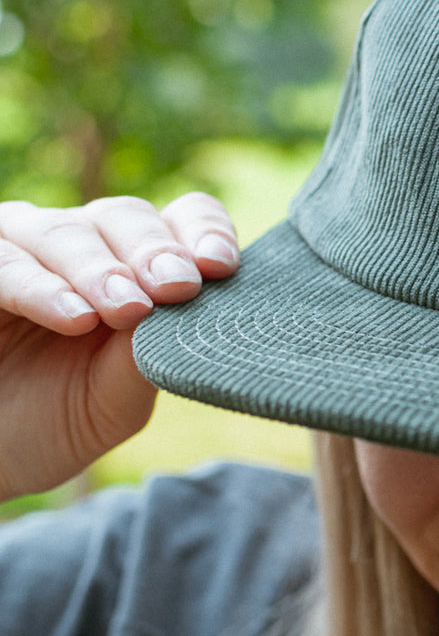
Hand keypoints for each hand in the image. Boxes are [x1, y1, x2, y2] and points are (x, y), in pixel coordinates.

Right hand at [0, 193, 238, 500]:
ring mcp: (20, 248)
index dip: (205, 232)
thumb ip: (151, 357)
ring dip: (101, 269)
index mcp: (136, 265)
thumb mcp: (117, 398)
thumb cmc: (58, 419)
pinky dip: (41, 286)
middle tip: (178, 287)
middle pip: (125, 216)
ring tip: (127, 310)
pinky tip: (74, 317)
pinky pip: (4, 260)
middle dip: (156, 252)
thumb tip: (192, 314)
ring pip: (65, 232)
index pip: (181, 219)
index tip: (221, 268)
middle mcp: (80, 243)